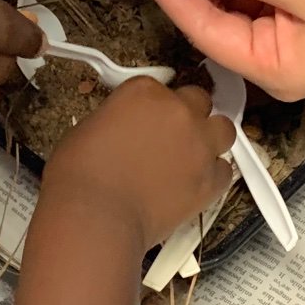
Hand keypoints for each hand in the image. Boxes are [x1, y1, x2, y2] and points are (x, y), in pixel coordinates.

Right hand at [43, 80, 234, 253]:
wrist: (95, 218)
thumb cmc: (80, 176)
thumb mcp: (89, 127)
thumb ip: (118, 117)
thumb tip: (124, 127)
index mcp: (144, 92)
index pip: (160, 86)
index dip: (155, 106)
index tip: (148, 119)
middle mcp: (178, 110)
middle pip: (199, 100)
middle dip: (188, 114)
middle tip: (173, 134)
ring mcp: (199, 144)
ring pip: (223, 129)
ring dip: (211, 138)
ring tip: (192, 155)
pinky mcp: (211, 179)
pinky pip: (225, 170)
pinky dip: (213, 175)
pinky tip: (195, 184)